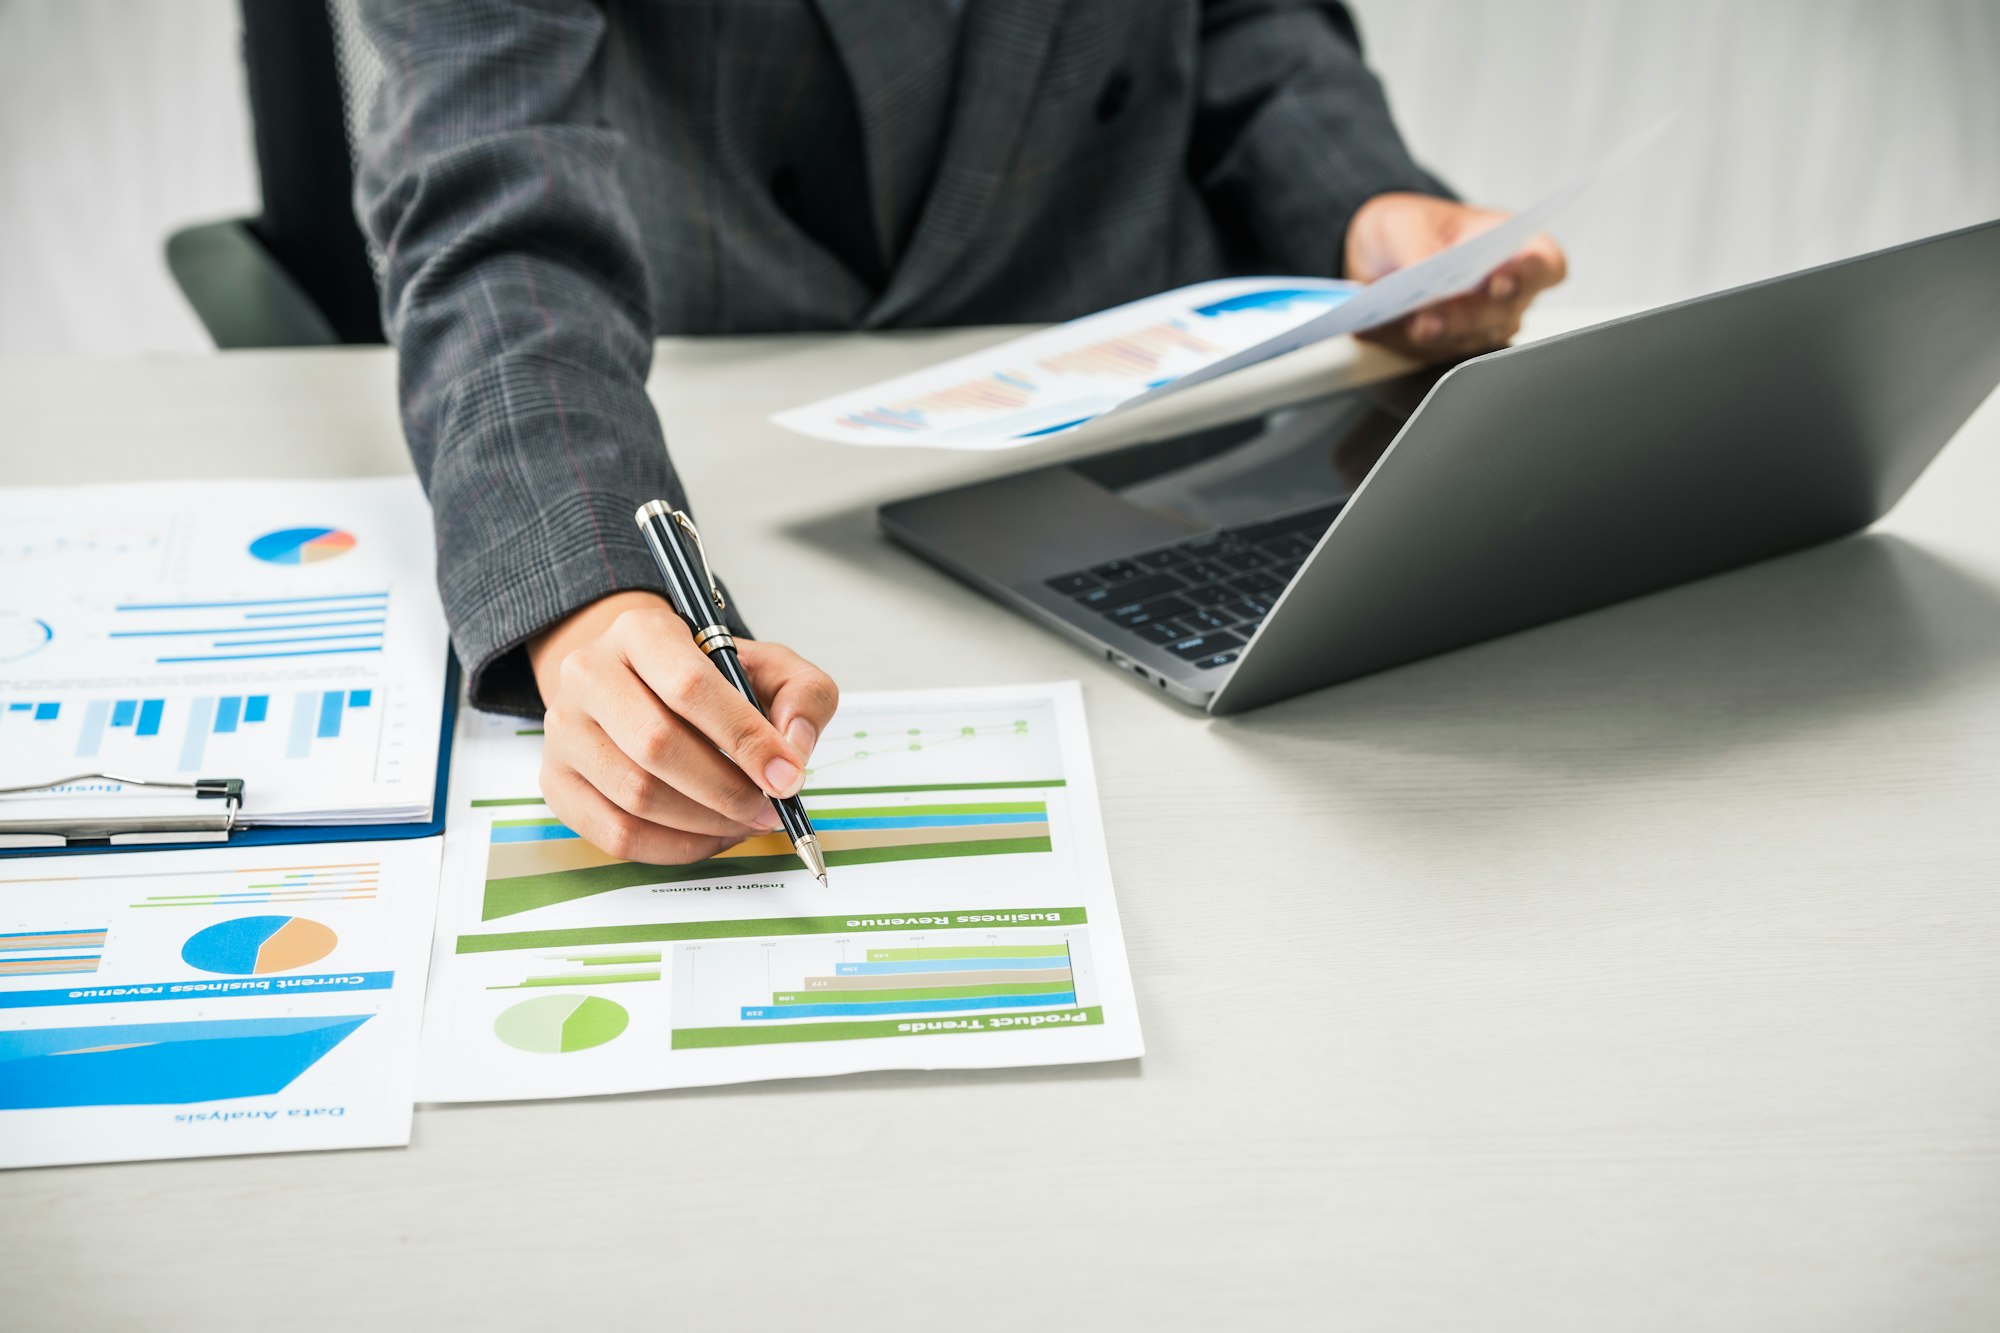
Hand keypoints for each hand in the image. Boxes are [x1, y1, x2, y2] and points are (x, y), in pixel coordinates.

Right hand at [527, 590, 838, 863]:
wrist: (642, 686)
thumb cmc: (710, 680)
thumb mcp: (769, 667)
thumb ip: (802, 696)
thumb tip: (795, 748)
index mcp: (641, 631)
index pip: (690, 687)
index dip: (744, 739)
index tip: (787, 776)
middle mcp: (589, 673)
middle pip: (658, 746)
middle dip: (727, 790)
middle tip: (769, 809)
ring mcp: (564, 730)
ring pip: (637, 796)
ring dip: (705, 823)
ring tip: (745, 822)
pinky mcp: (557, 782)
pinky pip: (615, 834)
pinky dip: (674, 848)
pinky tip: (709, 836)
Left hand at [1343, 192, 1566, 360]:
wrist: (1378, 258)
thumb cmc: (1409, 228)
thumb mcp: (1403, 222)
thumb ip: (1417, 245)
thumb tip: (1423, 273)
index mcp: (1516, 248)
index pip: (1544, 267)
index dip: (1528, 277)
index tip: (1500, 282)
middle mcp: (1508, 293)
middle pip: (1501, 313)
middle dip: (1464, 317)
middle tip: (1430, 318)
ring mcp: (1482, 326)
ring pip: (1469, 340)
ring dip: (1437, 337)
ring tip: (1409, 325)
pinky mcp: (1449, 349)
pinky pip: (1433, 355)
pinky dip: (1408, 344)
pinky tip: (1386, 330)